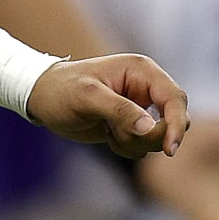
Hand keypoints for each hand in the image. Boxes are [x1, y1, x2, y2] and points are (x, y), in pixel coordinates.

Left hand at [25, 52, 188, 157]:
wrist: (40, 98)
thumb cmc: (59, 90)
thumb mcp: (86, 97)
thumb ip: (119, 110)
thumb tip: (150, 128)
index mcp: (141, 71)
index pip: (175, 99)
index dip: (178, 124)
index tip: (169, 148)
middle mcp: (146, 87)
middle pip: (173, 121)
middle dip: (148, 136)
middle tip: (116, 134)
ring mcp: (141, 107)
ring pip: (159, 137)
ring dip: (133, 142)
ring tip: (106, 128)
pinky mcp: (133, 124)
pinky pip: (145, 146)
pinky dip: (127, 147)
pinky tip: (106, 134)